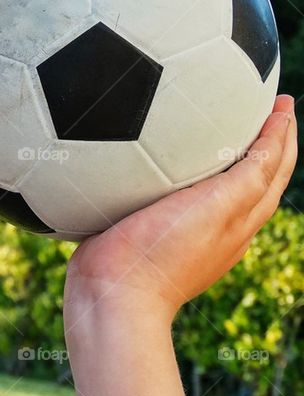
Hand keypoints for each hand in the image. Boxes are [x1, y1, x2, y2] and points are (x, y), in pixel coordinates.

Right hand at [65, 95, 298, 322]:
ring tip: (213, 129)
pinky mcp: (151, 235)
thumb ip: (248, 175)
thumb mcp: (217, 207)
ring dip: (225, 158)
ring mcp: (187, 234)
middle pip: (255, 177)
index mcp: (242, 219)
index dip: (282, 132)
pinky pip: (177, 197)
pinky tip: (158, 166)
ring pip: (218, 189)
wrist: (113, 295)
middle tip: (258, 105)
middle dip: (264, 141)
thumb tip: (274, 139)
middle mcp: (222, 227)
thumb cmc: (163, 253)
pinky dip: (184, 175)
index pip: (275, 167)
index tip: (280, 99)